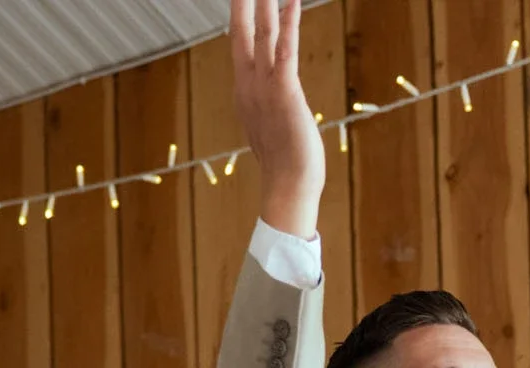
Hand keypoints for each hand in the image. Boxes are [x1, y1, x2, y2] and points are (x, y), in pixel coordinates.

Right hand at [229, 0, 322, 238]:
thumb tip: (274, 106)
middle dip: (242, 4)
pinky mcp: (284, 92)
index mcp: (245, 92)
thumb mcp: (272, 128)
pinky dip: (289, 25)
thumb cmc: (285, 163)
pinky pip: (285, 50)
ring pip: (262, 34)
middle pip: (242, 32)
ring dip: (263, 3)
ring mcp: (265, 88)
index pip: (239, 45)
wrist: (288, 187)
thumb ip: (269, 109)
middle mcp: (249, 85)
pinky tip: (291, 1)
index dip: (238, 18)